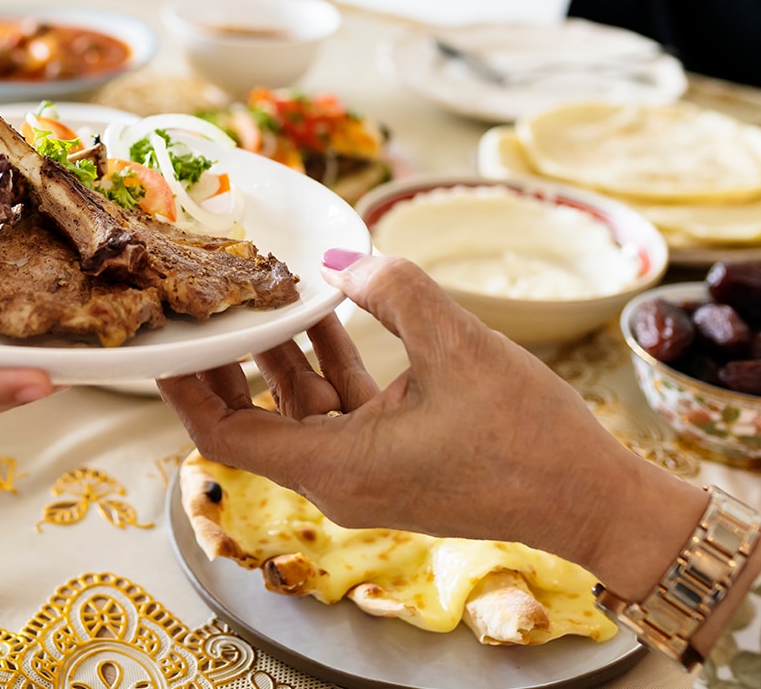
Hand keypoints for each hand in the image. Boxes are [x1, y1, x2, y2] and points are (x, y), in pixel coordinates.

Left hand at [157, 253, 706, 599]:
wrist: (594, 502)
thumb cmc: (530, 440)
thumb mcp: (459, 345)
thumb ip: (395, 289)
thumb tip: (347, 258)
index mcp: (335, 467)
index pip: (223, 435)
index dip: (185, 387)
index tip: (166, 339)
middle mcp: (338, 479)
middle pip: (251, 420)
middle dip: (228, 362)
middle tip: (210, 302)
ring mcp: (367, 473)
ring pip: (298, 410)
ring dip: (283, 354)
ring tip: (268, 291)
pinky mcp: (396, 460)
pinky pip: (341, 410)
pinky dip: (330, 365)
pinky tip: (334, 311)